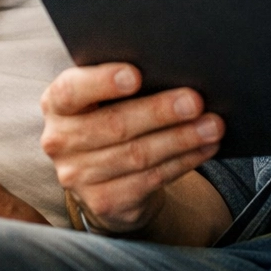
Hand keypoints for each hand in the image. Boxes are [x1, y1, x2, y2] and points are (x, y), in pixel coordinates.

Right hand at [39, 64, 222, 234]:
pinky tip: (205, 148)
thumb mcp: (106, 97)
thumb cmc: (112, 117)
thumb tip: (174, 68)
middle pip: (115, 125)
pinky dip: (183, 161)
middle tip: (196, 101)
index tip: (136, 75)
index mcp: (57, 103)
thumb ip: (125, 82)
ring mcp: (78, 176)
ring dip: (181, 139)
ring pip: (137, 155)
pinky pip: (151, 179)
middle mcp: (59, 141)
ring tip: (212, 125)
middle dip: (160, 112)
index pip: (71, 90)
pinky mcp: (103, 202)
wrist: (105, 175)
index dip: (102, 82)